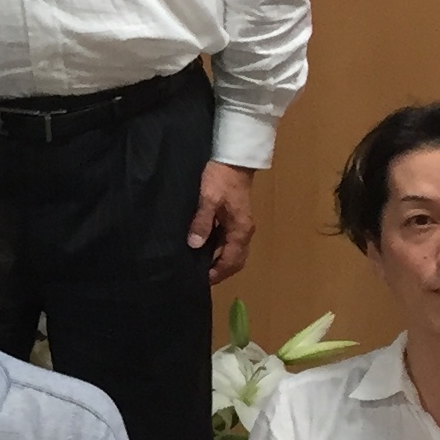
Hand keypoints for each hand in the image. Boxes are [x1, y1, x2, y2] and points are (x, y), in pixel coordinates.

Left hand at [189, 161, 257, 284]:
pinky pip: (229, 240)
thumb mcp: (208, 199)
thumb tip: (195, 246)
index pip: (231, 261)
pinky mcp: (236, 217)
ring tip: (198, 265)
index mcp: (240, 230)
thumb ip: (202, 223)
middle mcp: (244, 231)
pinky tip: (203, 247)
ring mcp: (241, 224)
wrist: (234, 158)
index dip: (217, 273)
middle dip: (220, 271)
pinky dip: (219, 248)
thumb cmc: (220, 178)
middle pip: (235, 259)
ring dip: (219, 260)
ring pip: (233, 250)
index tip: (201, 281)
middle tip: (199, 277)